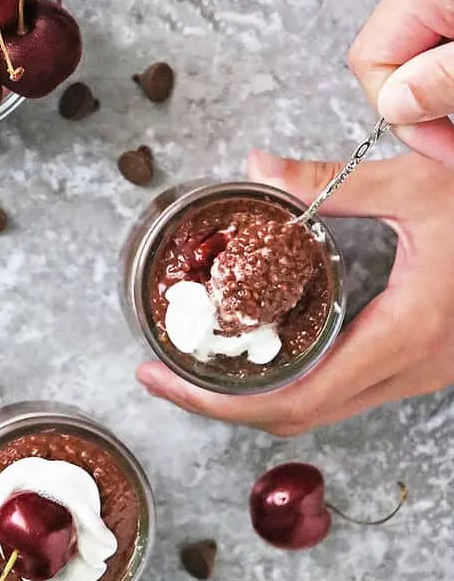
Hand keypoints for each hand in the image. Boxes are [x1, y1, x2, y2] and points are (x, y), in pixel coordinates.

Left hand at [137, 149, 453, 434]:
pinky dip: (290, 379)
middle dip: (219, 401)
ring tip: (197, 361)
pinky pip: (343, 388)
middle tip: (160, 370)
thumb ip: (334, 180)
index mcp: (403, 339)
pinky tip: (260, 347)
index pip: (291, 402)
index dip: (216, 401)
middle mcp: (409, 373)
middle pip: (295, 417)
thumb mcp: (421, 185)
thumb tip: (260, 164)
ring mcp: (417, 374)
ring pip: (320, 408)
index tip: (159, 376)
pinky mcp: (419, 362)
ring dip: (252, 394)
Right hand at [349, 0, 453, 165]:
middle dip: (425, 98)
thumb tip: (398, 107)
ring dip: (440, 79)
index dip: (403, 116)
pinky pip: (440, 20)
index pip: (375, 62)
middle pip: (394, 49)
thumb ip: (444, 78)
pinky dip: (450, 52)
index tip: (445, 145)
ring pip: (420, 38)